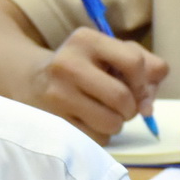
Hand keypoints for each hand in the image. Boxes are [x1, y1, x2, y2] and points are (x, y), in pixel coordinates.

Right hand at [28, 27, 169, 140]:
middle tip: (122, 107)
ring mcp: (56, 94)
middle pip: (122, 97)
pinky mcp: (52, 121)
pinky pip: (96, 139)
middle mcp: (67, 64)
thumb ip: (145, 67)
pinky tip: (88, 122)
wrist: (32, 81)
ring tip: (103, 113)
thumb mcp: (111, 54)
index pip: (133, 63)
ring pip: (111, 123)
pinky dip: (100, 135)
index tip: (136, 88)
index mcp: (86, 40)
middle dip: (130, 108)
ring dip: (115, 124)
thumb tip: (148, 106)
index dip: (143, 81)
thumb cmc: (84, 67)